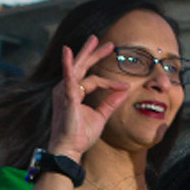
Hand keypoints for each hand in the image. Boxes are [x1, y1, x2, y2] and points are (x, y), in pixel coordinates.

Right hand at [47, 35, 129, 160]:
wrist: (69, 149)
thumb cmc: (80, 135)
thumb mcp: (100, 116)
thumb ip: (110, 103)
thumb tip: (123, 92)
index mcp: (74, 93)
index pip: (94, 80)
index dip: (110, 82)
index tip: (125, 85)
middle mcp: (66, 89)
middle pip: (82, 66)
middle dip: (93, 53)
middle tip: (106, 42)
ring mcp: (64, 92)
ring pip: (77, 68)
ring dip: (87, 53)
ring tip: (95, 40)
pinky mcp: (65, 98)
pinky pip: (68, 79)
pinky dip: (67, 65)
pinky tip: (67, 52)